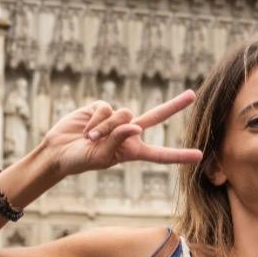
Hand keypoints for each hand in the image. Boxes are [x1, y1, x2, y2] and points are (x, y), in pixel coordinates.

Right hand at [40, 90, 202, 178]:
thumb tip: (135, 125)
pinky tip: (85, 129)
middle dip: (173, 105)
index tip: (199, 156)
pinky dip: (95, 120)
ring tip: (91, 139)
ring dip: (106, 127)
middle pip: (156, 117)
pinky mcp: (101, 108)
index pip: (159, 154)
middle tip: (192, 95)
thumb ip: (118, 142)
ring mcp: (115, 119)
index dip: (178, 155)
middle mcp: (127, 133)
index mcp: (132, 151)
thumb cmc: (80, 161)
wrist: (58, 151)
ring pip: (122, 114)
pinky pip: (105, 108)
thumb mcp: (100, 158)